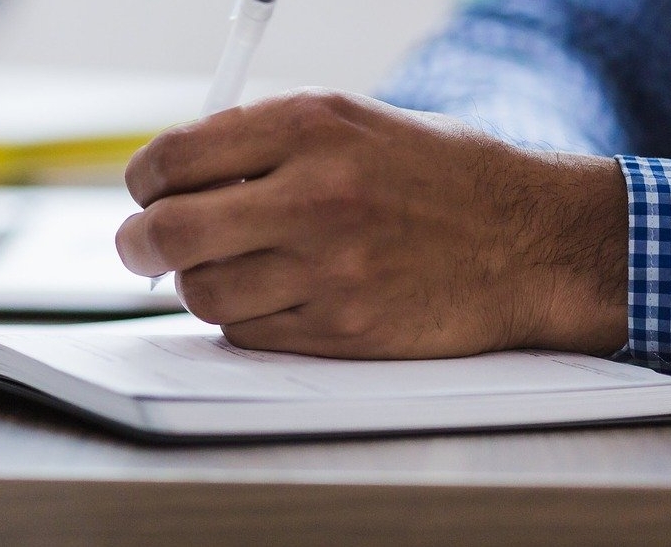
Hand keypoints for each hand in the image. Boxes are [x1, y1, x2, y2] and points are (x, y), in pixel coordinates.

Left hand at [117, 88, 627, 358]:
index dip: (143, 182)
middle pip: (167, 233)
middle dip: (139, 243)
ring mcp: (328, 269)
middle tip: (142, 247)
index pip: (173, 159)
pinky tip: (277, 296)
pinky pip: (247, 333)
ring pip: (201, 293)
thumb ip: (264, 142)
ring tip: (230, 268)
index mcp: (311, 126)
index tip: (147, 192)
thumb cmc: (441, 177)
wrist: (531, 241)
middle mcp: (314, 194)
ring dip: (199, 284)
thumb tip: (173, 176)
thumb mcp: (354, 124)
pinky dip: (245, 319)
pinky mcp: (342, 329)